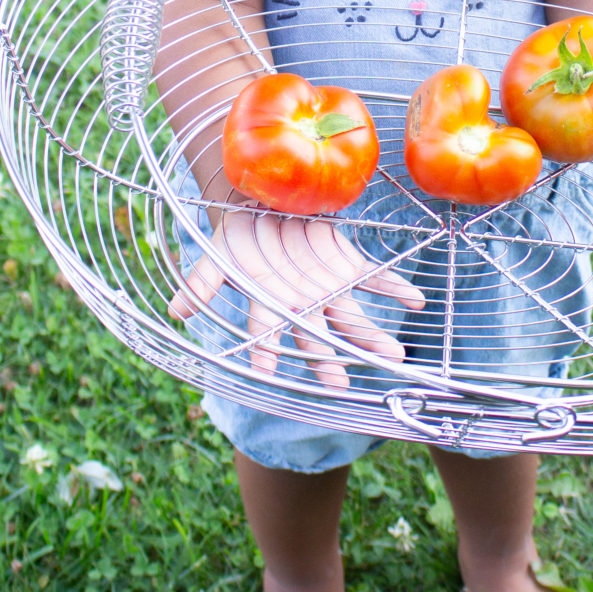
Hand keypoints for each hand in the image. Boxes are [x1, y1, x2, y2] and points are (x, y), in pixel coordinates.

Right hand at [168, 202, 425, 390]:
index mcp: (271, 303)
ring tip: (393, 354)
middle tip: (340, 385)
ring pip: (351, 318)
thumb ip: (202, 283)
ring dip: (370, 335)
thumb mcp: (217, 254)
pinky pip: (374, 280)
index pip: (266, 332)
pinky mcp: (347, 267)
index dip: (264, 350)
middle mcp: (302, 303)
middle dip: (328, 359)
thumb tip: (176, 312)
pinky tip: (416, 300)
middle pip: (316, 336)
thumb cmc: (240, 233)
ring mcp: (328, 288)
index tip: (263, 373)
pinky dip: (395, 287)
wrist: (266, 206)